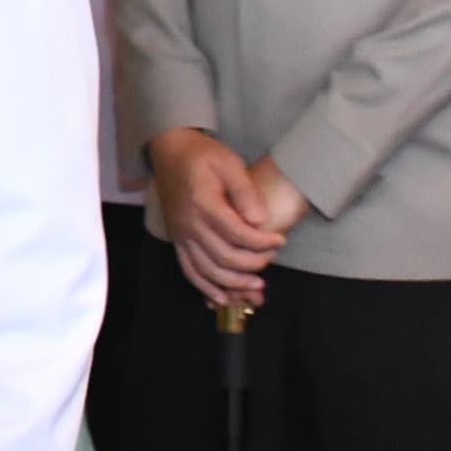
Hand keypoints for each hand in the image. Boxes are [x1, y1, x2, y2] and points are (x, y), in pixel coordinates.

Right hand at [164, 137, 303, 308]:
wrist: (169, 152)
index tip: (280, 240)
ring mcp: (181, 235)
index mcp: (203, 203)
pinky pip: (189, 271)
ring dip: (233, 284)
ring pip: (207, 271)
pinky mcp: (177, 241)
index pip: (237, 233)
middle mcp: (189, 224)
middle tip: (272, 258)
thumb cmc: (202, 155)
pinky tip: (223, 299)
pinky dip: (206, 288)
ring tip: (257, 286)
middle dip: (253, 264)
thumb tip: (261, 221)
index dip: (262, 242)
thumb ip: (245, 192)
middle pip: (223, 257)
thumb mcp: (229, 162)